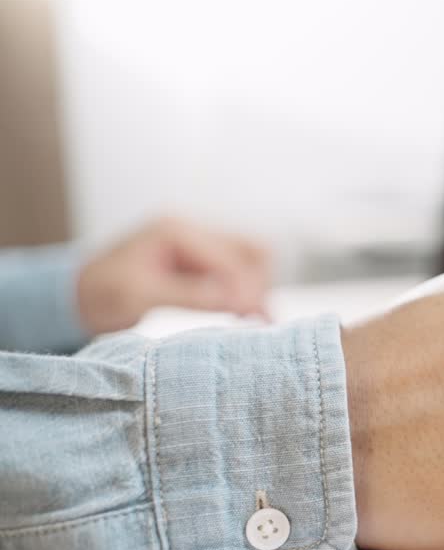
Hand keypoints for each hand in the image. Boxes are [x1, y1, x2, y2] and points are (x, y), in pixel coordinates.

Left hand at [77, 216, 271, 333]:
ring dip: (256, 287)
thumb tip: (236, 300)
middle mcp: (191, 230)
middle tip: (260, 320)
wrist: (77, 295)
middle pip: (249, 250)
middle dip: (258, 284)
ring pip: (249, 259)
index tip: (255, 318)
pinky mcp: (199, 261)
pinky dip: (245, 291)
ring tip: (257, 319)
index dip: (245, 288)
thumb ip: (190, 294)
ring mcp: (197, 244)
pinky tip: (246, 313)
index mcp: (175, 230)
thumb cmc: (100, 293)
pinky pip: (236, 271)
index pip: (228, 257)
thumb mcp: (140, 296)